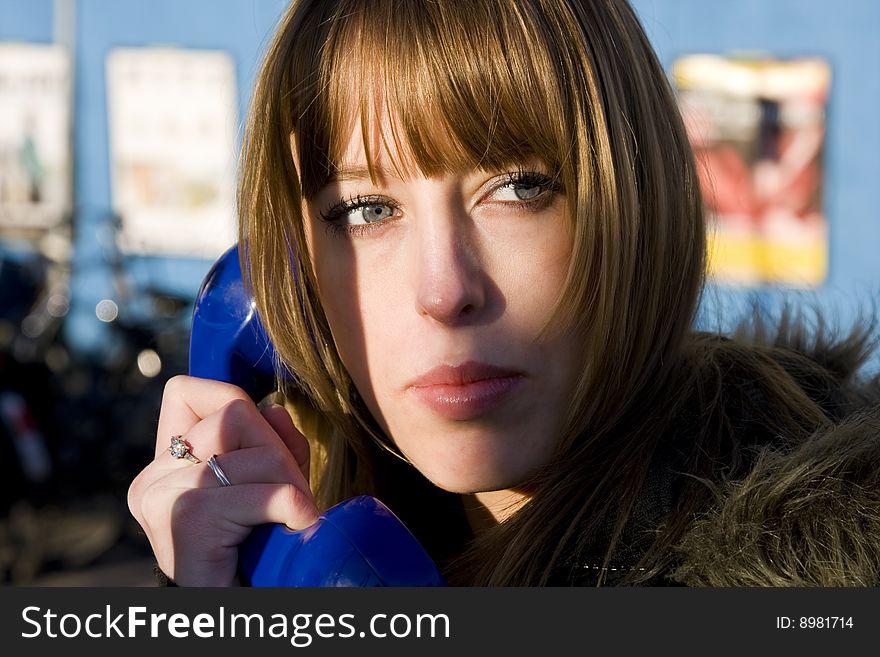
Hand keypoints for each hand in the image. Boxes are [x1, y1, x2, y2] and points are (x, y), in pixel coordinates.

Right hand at [127, 375, 318, 585]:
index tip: (257, 450)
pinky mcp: (187, 519)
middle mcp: (151, 480)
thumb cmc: (255, 551)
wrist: (237, 612)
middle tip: (288, 495)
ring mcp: (163, 498)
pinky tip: (294, 527)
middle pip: (233, 412)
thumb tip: (273, 409)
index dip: (232, 403)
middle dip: (277, 450)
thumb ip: (271, 442)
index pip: (184, 391)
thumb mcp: (268, 483)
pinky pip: (266, 493)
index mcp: (161, 468)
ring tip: (289, 517)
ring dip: (290, 483)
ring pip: (256, 452)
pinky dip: (295, 508)